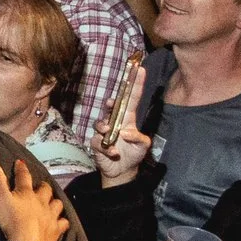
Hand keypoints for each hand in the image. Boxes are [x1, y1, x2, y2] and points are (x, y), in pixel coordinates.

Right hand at [0, 156, 68, 240]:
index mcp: (26, 193)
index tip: (20, 163)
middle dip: (42, 185)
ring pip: (57, 203)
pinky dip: (62, 220)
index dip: (21, 168)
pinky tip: (59, 221)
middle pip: (45, 189)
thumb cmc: (11, 221)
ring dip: (54, 201)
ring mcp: (50, 215)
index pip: (24, 176)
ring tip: (50, 202)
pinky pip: (63, 223)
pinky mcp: (55, 230)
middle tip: (39, 185)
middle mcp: (41, 201)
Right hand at [94, 65, 150, 187]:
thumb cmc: (134, 153)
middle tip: (111, 104)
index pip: (132, 98)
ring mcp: (104, 132)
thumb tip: (125, 133)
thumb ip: (140, 138)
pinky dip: (105, 147)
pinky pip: (97, 141)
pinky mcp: (97, 144)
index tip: (140, 69)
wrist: (122, 171)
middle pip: (111, 107)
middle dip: (110, 103)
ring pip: (99, 123)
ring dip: (103, 126)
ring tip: (109, 132)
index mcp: (128, 119)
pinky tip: (113, 153)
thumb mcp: (144, 146)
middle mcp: (115, 122)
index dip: (136, 83)